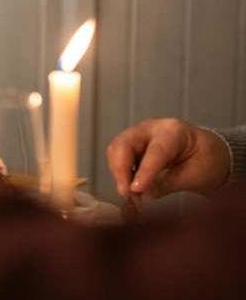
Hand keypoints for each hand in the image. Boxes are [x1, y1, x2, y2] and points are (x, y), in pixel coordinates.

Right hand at [105, 118, 230, 201]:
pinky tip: (129, 187)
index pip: (154, 151)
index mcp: (173, 131)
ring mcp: (139, 135)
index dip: (143, 172)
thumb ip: (168, 184)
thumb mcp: (195, 175)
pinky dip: (120, 173)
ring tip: (129, 194)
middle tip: (126, 194)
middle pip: (124, 144)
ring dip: (118, 172)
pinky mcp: (132, 144)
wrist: (208, 152)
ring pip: (116, 150)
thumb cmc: (207, 161)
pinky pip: (118, 156)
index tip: (135, 191)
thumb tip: (143, 195)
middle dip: (120, 170)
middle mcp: (151, 128)